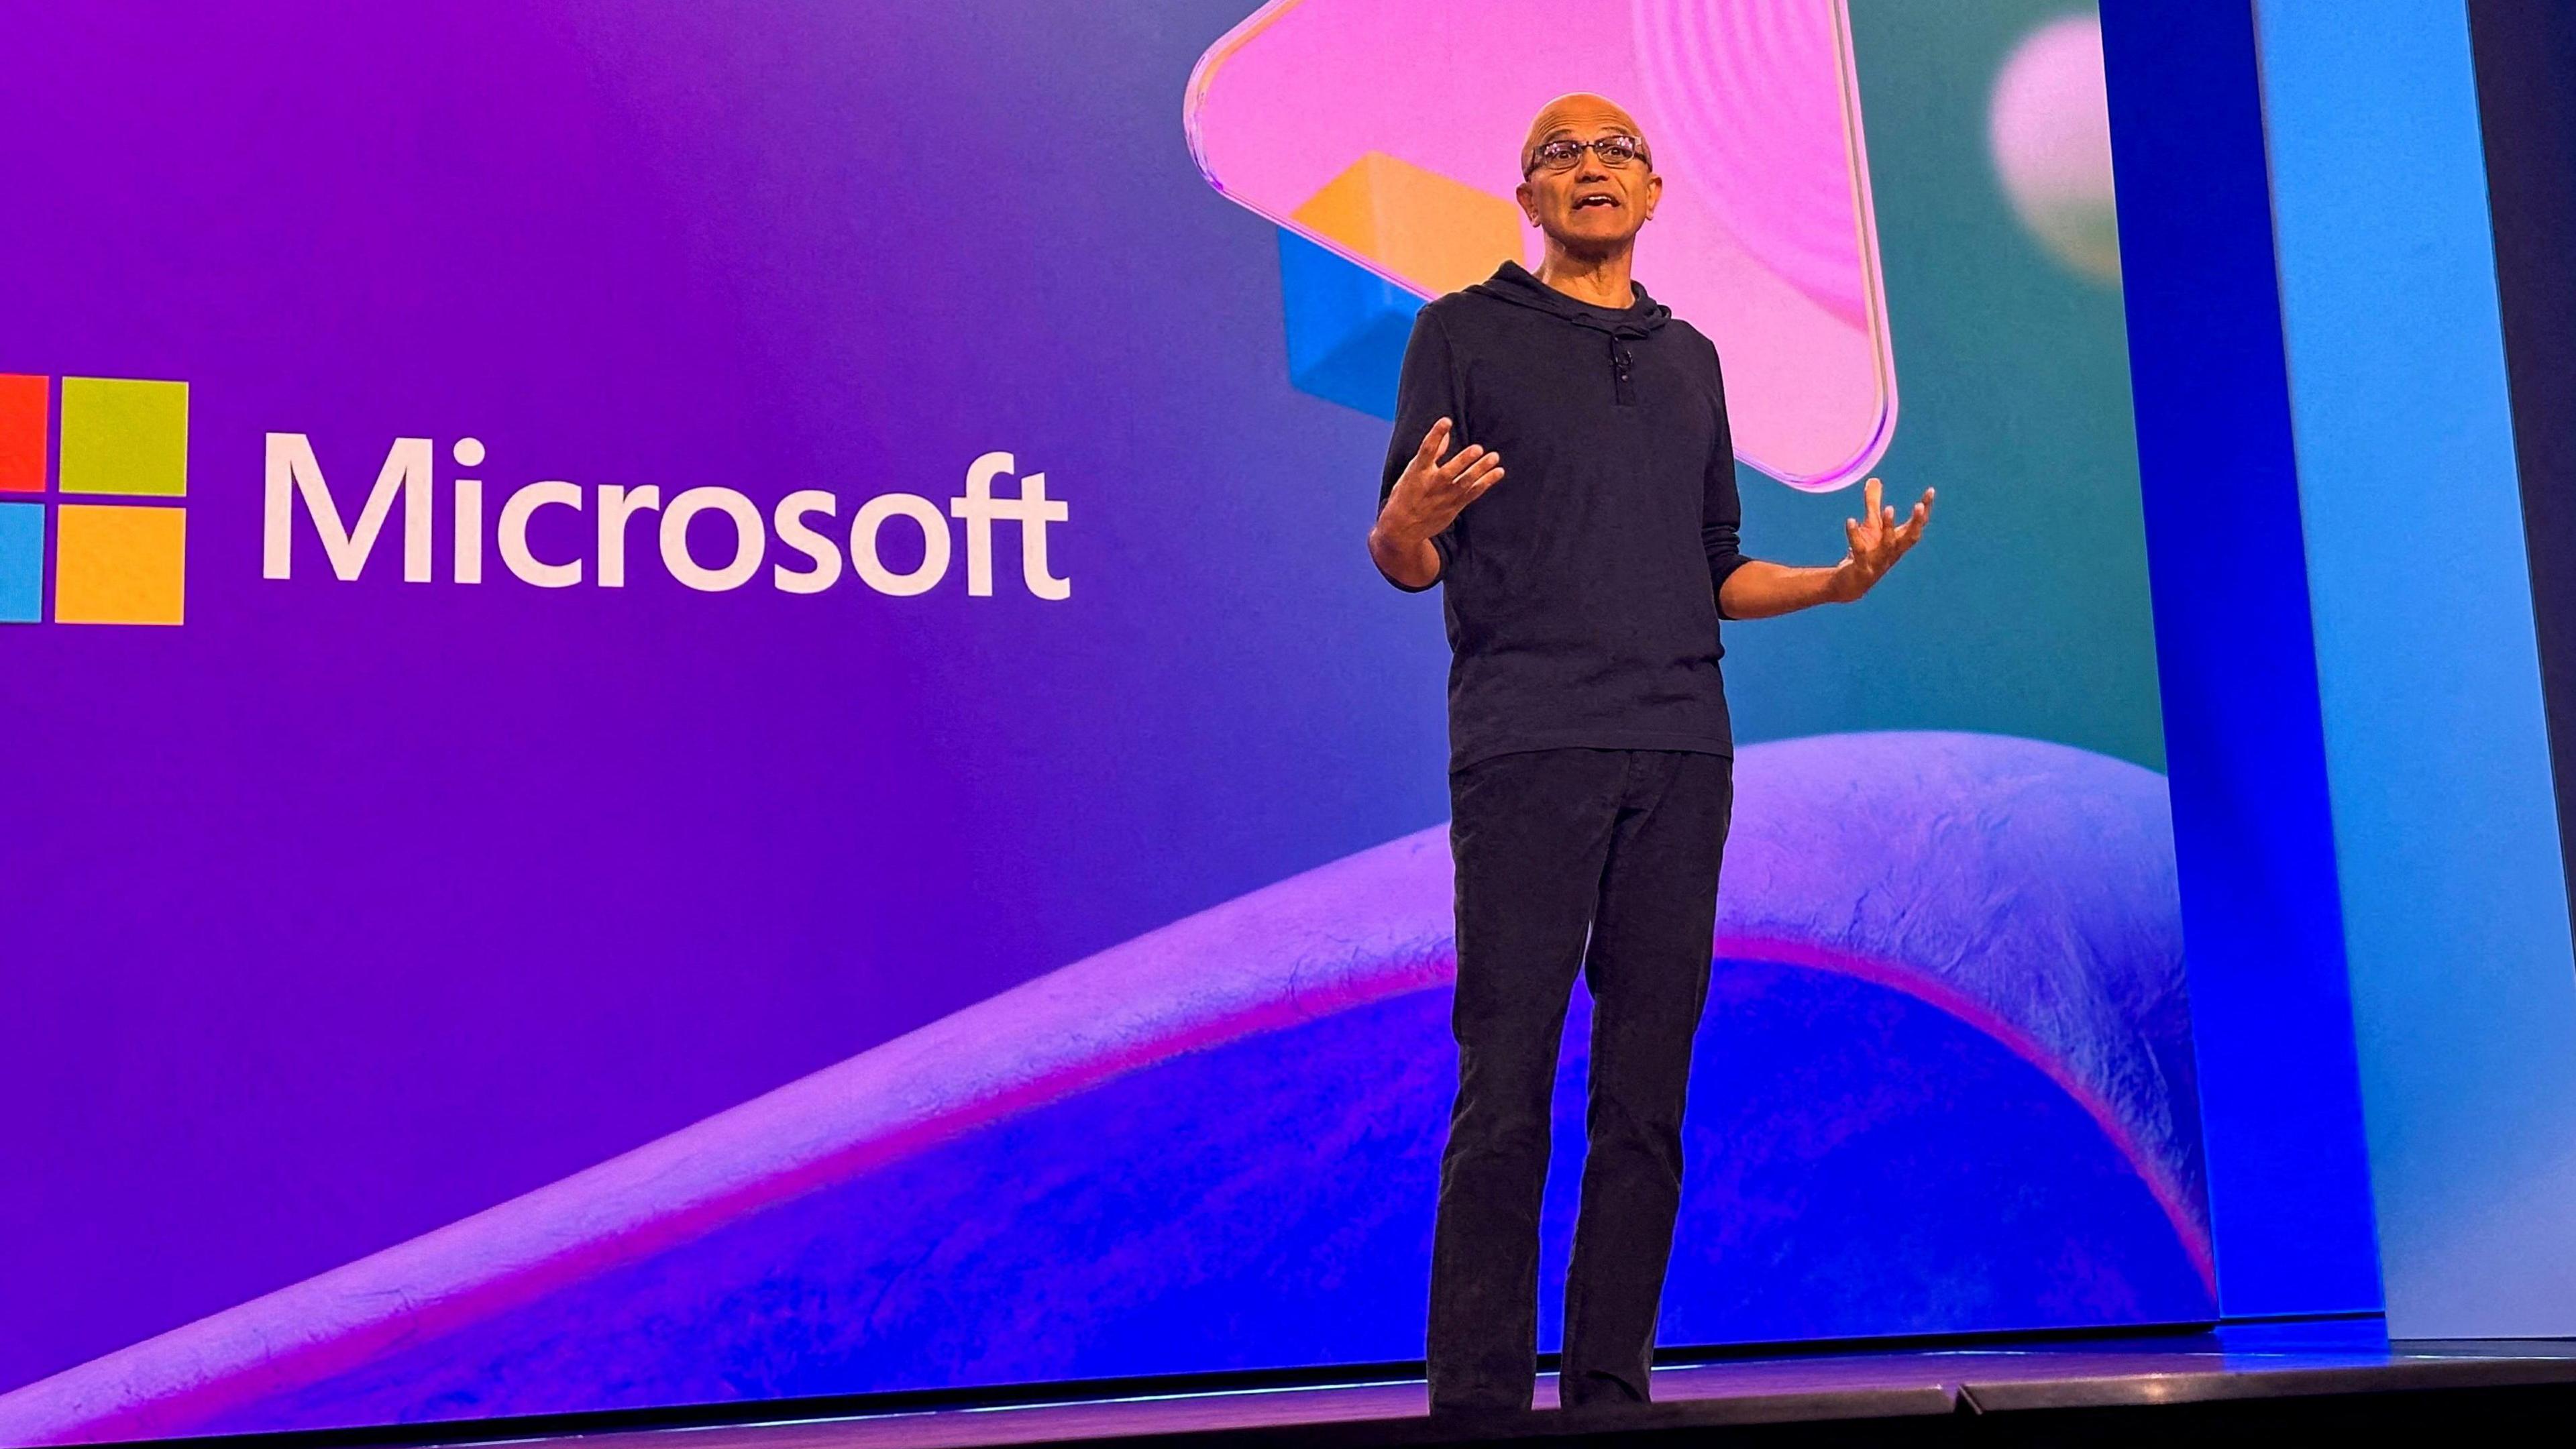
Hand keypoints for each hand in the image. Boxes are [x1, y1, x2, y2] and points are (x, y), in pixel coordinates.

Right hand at [1377, 418, 1503, 546]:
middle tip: (1478, 448)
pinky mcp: (1455, 506)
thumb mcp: (1413, 471)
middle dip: (1464, 460)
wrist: (1403, 527)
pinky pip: (1473, 493)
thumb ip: (1433, 453)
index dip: (1436, 435)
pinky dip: (1486, 483)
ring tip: (1494, 457)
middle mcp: (1432, 484)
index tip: (1446, 421)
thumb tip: (1446, 433)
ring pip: (1465, 482)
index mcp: (1418, 472)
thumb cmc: (1407, 494)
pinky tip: (1498, 472)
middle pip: (1450, 471)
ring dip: (1481, 470)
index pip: (1426, 450)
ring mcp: (1444, 496)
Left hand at [1830, 476, 1932, 601]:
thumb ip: (1872, 503)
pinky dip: (1854, 535)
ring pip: (1888, 544)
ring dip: (1889, 527)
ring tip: (1889, 508)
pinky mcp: (1862, 567)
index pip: (1917, 525)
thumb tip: (1874, 479)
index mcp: (1899, 541)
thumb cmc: (1866, 553)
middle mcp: (1893, 552)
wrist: (1851, 584)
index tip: (1930, 491)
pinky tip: (1850, 521)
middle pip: (1910, 537)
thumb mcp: (1870, 526)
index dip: (1925, 510)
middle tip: (1919, 505)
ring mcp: (1879, 561)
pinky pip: (1859, 550)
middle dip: (1917, 522)